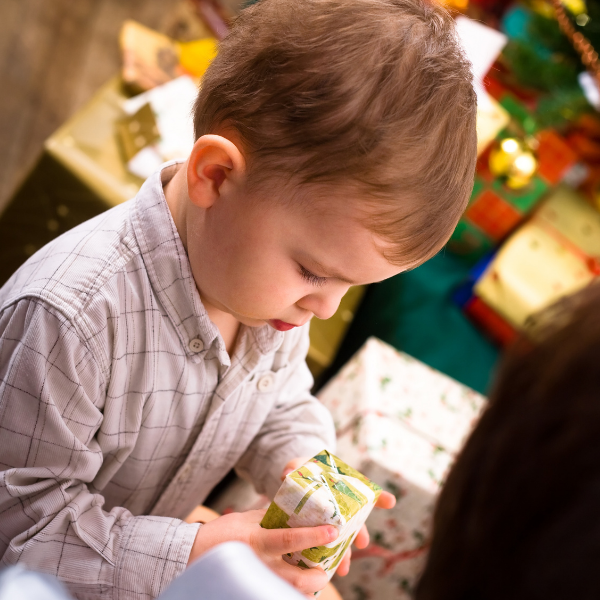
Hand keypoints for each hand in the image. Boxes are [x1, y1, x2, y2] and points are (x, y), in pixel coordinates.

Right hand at [187, 509, 336, 596]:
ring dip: (306, 588)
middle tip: (326, 570)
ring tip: (315, 579)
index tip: (332, 531)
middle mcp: (258, 563)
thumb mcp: (247, 518)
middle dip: (315, 576)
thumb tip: (298, 508)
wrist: (192, 556)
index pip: (288, 539)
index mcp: (256, 540)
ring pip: (287, 591)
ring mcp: (255, 579)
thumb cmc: (222, 533)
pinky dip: (289, 591)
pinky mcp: (251, 588)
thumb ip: (272, 516)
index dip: (312, 536)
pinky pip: (275, 593)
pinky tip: (298, 584)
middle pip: (293, 577)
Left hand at [281, 457, 396, 577]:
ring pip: (343, 539)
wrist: (294, 482)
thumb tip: (284, 475)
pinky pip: (327, 548)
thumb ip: (294, 468)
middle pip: (356, 521)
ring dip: (345, 554)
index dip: (379, 496)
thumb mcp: (299, 467)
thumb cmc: (302, 472)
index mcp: (342, 487)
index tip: (390, 501)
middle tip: (362, 542)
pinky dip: (329, 561)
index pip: (365, 490)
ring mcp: (333, 521)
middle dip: (361, 533)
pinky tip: (327, 571)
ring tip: (343, 568)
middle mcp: (342, 506)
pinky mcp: (320, 533)